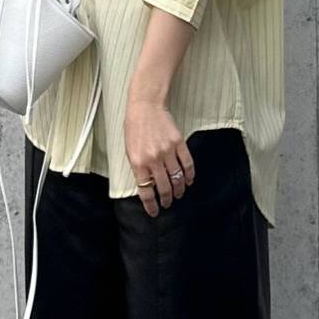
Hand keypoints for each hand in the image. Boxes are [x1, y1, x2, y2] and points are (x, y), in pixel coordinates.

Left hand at [124, 97, 194, 216]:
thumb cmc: (134, 128)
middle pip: (164, 187)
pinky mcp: (178, 143)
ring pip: (177, 178)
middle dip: (166, 199)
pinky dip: (189, 175)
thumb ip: (138, 169)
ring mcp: (167, 151)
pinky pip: (187, 164)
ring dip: (178, 190)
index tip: (155, 212)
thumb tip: (148, 186)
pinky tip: (188, 181)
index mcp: (138, 163)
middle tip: (167, 204)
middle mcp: (153, 159)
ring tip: (178, 195)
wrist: (145, 106)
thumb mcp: (130, 151)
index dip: (151, 205)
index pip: (146, 191)